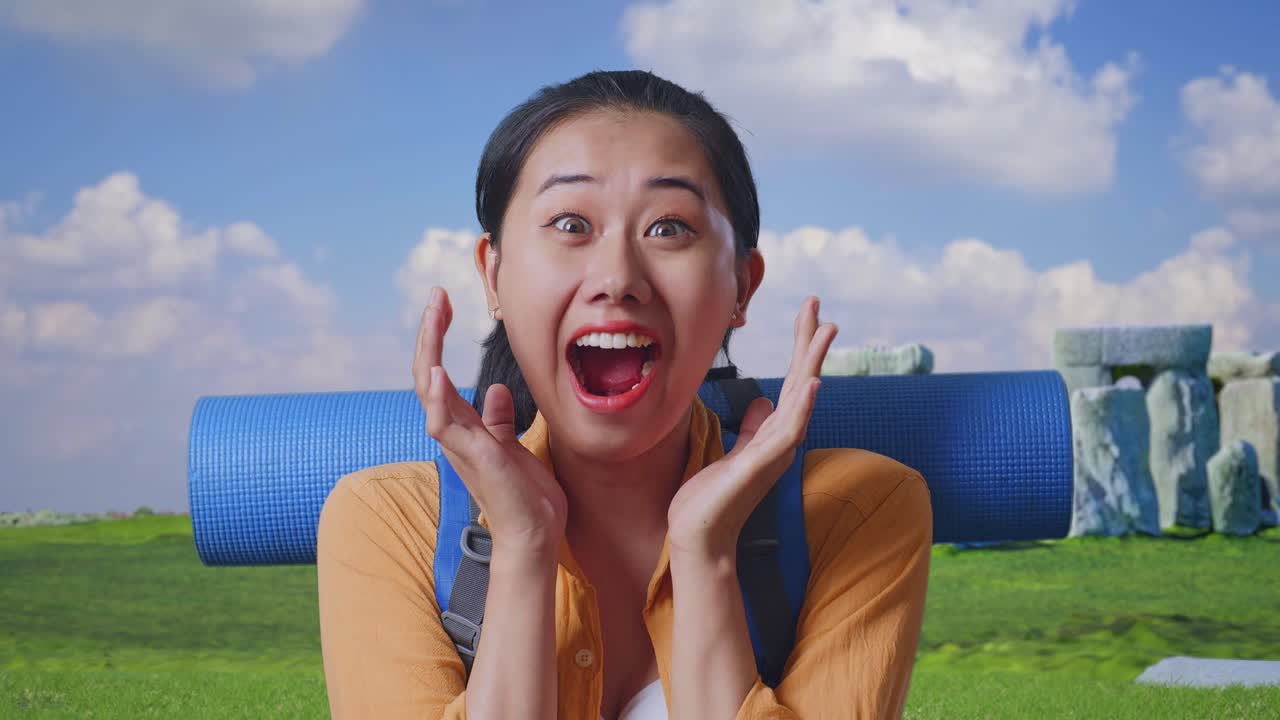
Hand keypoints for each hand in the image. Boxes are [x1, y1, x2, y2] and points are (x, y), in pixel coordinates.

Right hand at [413, 287, 567, 557]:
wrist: (535, 534)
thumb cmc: (525, 496)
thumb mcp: (512, 446)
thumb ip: (499, 420)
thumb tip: (495, 391)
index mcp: (462, 427)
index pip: (438, 373)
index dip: (437, 338)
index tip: (443, 304)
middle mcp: (454, 432)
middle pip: (427, 372)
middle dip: (430, 333)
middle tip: (437, 296)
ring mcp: (459, 444)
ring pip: (429, 390)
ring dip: (430, 351)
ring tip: (434, 316)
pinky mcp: (474, 457)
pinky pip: (444, 423)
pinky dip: (438, 397)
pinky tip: (438, 371)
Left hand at [667, 296, 836, 559]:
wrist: (698, 537)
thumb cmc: (710, 499)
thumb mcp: (731, 452)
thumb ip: (751, 429)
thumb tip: (763, 401)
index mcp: (772, 433)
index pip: (793, 381)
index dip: (800, 347)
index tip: (809, 314)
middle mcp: (781, 439)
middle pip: (803, 380)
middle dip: (809, 341)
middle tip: (818, 304)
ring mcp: (776, 452)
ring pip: (803, 397)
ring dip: (814, 362)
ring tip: (826, 329)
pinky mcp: (763, 465)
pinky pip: (789, 430)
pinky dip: (803, 406)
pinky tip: (813, 383)